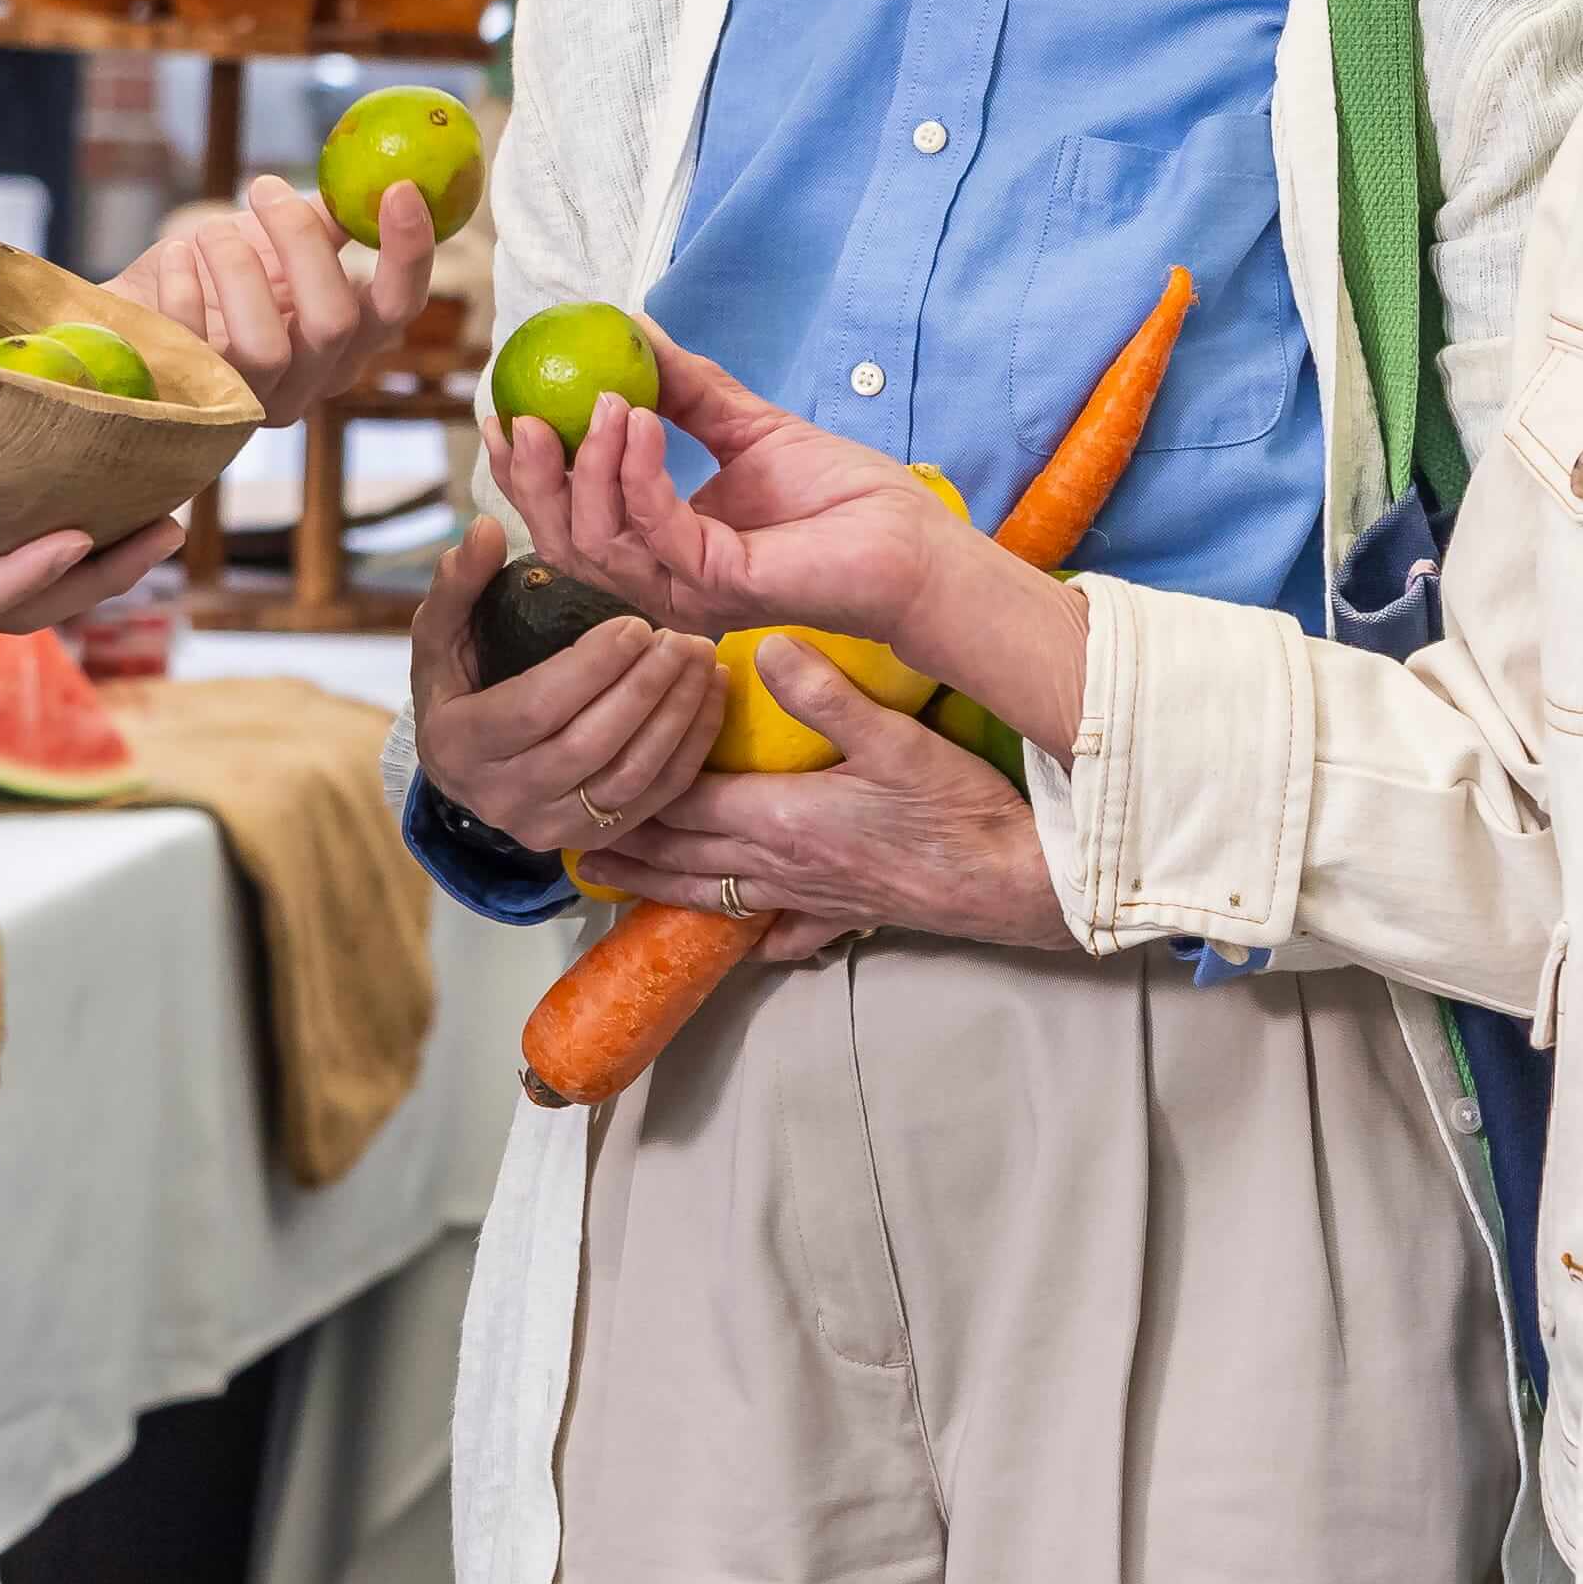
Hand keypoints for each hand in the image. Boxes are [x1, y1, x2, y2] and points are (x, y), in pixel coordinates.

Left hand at [117, 173, 444, 426]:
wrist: (132, 319)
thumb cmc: (210, 279)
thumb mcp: (273, 245)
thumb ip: (325, 221)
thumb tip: (371, 171)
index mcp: (343, 342)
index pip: (397, 309)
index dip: (408, 253)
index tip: (400, 188)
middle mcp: (307, 383)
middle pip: (334, 323)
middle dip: (300, 241)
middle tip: (264, 187)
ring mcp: (249, 401)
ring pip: (266, 345)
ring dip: (236, 266)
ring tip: (209, 231)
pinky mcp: (189, 399)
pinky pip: (195, 348)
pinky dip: (185, 288)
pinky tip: (176, 256)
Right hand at [408, 507, 721, 855]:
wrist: (466, 771)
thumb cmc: (457, 688)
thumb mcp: (442, 635)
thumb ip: (459, 583)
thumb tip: (485, 530)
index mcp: (461, 744)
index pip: (533, 710)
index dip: (589, 668)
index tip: (633, 624)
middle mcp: (504, 798)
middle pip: (588, 747)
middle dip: (643, 690)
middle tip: (681, 638)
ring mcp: (552, 828)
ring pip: (629, 778)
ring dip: (677, 716)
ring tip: (703, 658)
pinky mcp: (596, 838)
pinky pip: (656, 799)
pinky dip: (692, 746)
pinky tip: (710, 694)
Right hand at [493, 335, 979, 661]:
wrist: (912, 540)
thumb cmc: (843, 497)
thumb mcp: (746, 425)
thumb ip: (686, 389)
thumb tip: (631, 328)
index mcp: (660, 548)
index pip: (570, 519)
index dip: (527, 472)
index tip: (503, 409)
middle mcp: (663, 578)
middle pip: (563, 541)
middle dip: (531, 478)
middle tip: (521, 413)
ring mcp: (689, 590)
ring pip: (596, 542)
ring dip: (587, 466)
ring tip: (601, 400)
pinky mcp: (722, 585)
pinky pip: (656, 531)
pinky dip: (637, 473)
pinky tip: (638, 419)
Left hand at [577, 643, 1070, 950]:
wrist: (1013, 883)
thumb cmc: (957, 809)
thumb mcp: (895, 738)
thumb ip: (825, 695)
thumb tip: (762, 645)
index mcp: (782, 818)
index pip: (686, 804)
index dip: (635, 792)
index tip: (588, 780)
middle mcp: (782, 865)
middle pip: (685, 857)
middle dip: (628, 847)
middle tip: (568, 842)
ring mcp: (811, 898)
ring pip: (716, 895)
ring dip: (660, 889)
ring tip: (611, 888)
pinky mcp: (845, 916)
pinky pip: (784, 931)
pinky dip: (754, 935)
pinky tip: (745, 939)